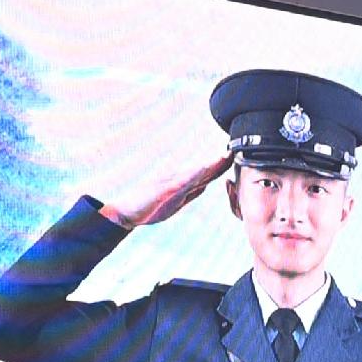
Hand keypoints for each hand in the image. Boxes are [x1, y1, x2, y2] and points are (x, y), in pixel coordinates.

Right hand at [99, 149, 233, 229]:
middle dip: (221, 161)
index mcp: (183, 185)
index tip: (234, 154)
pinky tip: (203, 169)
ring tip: (225, 154)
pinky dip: (193, 175)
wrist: (125, 213)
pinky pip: (181, 182)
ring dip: (211, 164)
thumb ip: (189, 193)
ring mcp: (171, 184)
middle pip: (205, 170)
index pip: (207, 174)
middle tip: (236, 147)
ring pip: (196, 173)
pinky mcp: (163, 190)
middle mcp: (179, 181)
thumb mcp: (175, 202)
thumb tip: (205, 185)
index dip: (221, 165)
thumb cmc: (148, 208)